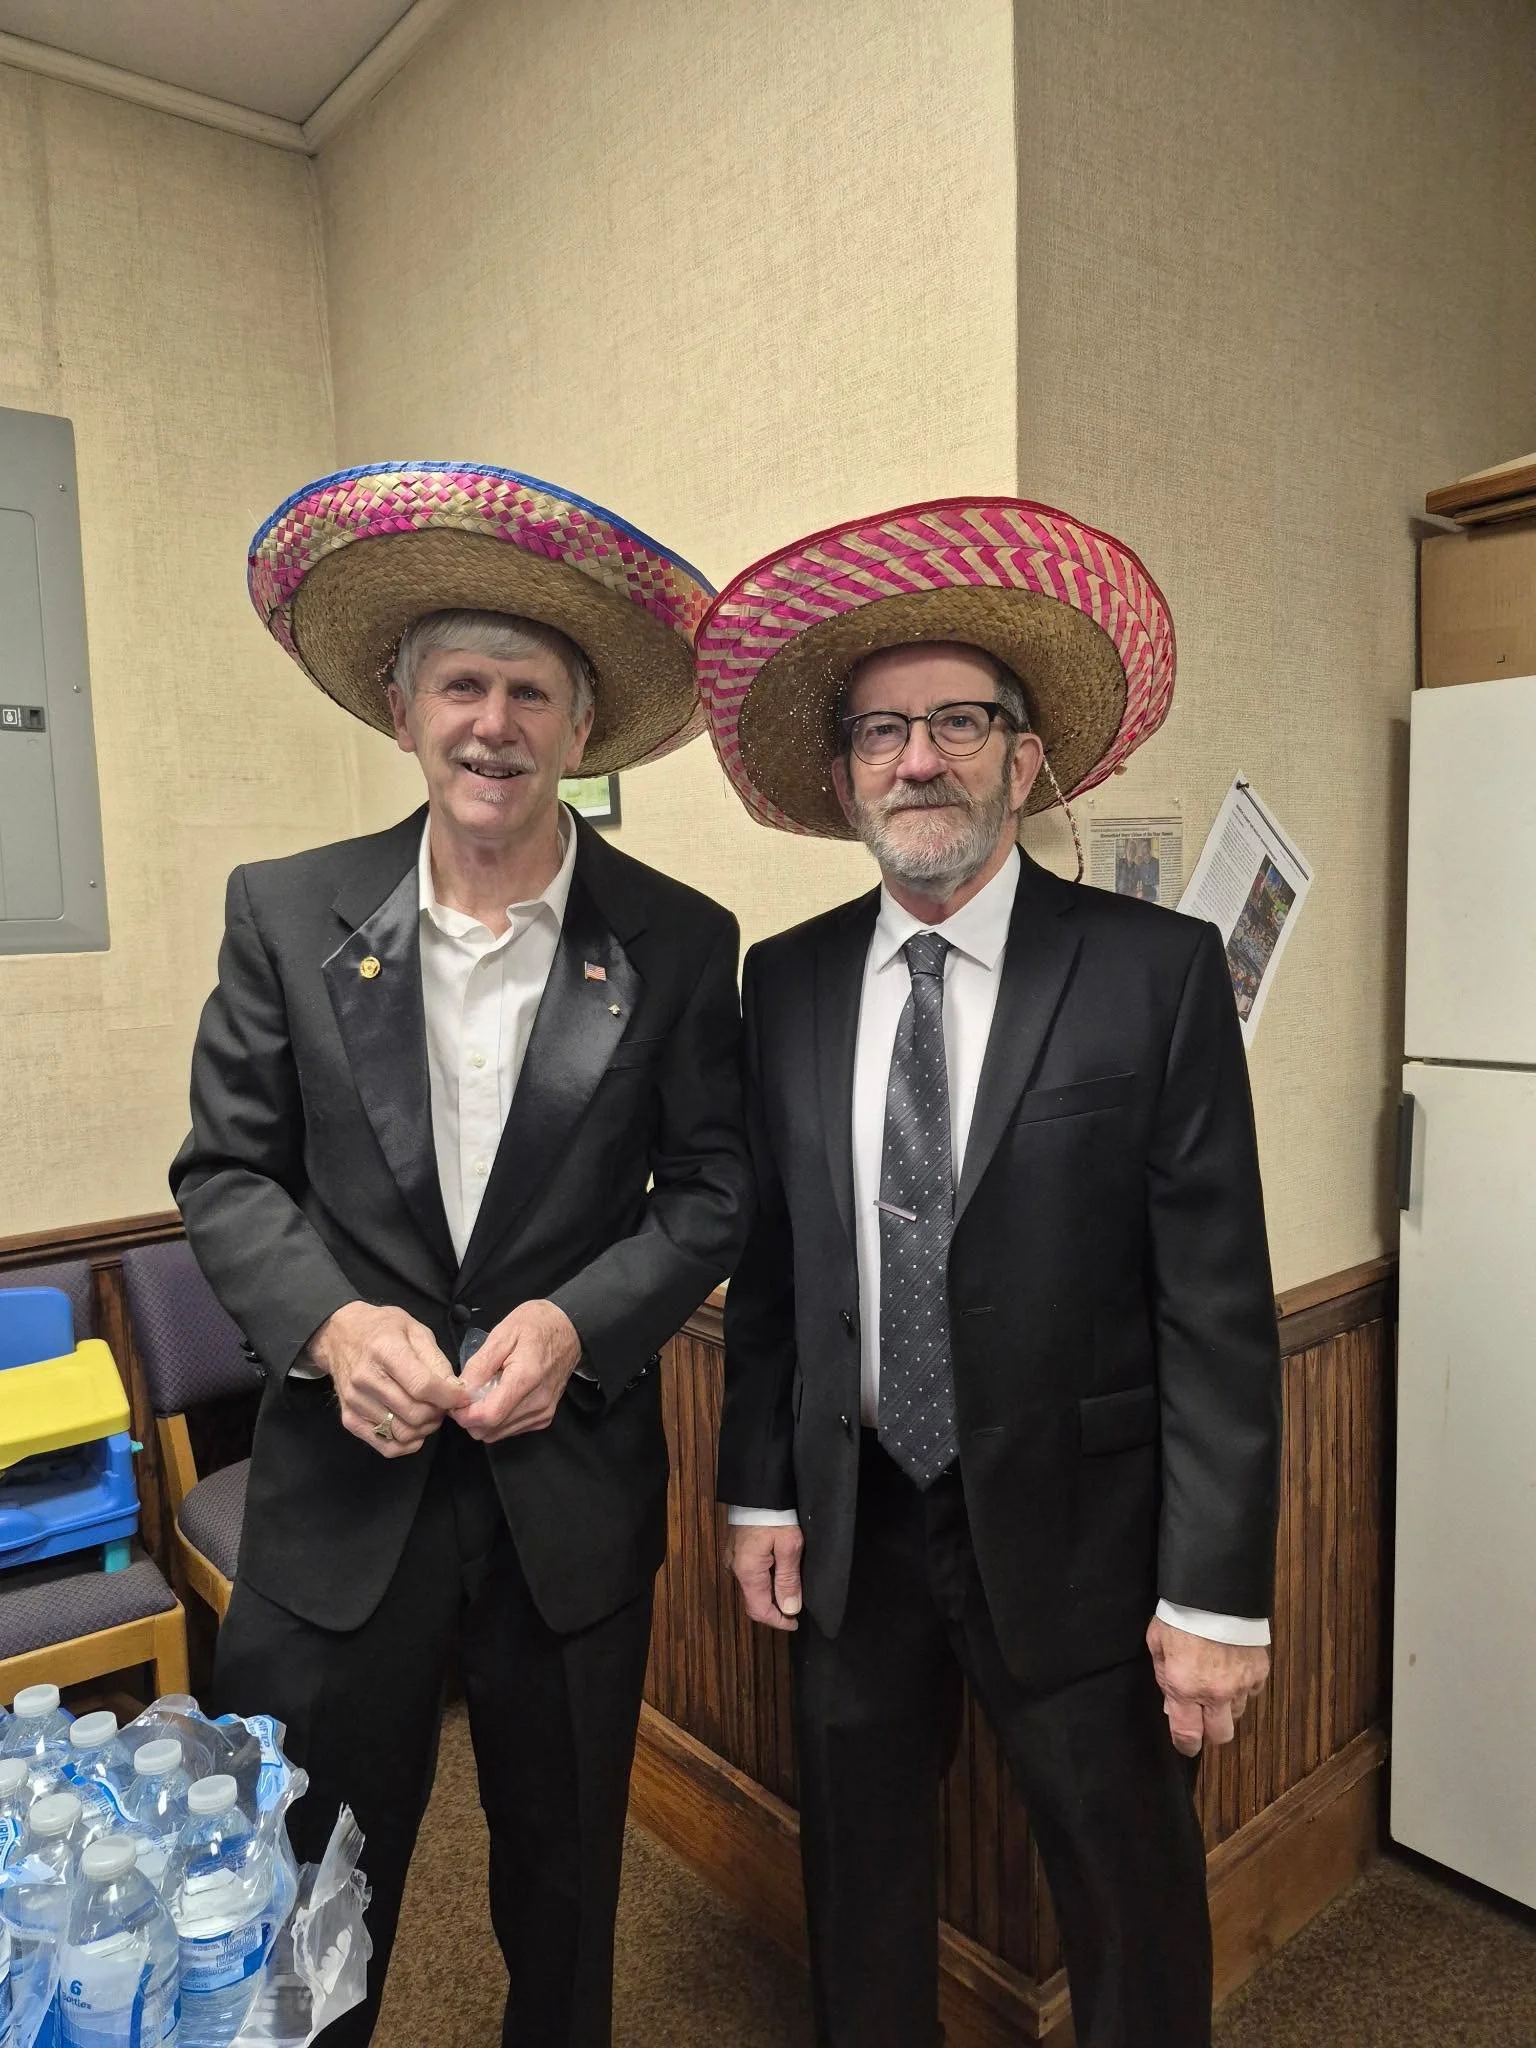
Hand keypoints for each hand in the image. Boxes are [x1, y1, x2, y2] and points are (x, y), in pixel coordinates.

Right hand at [307, 1301, 465, 1458]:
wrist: (339, 1335)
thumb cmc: (381, 1328)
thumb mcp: (415, 1329)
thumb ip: (436, 1360)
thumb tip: (455, 1389)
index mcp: (385, 1350)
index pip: (422, 1386)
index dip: (449, 1397)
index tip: (463, 1396)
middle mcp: (366, 1378)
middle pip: (414, 1413)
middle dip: (439, 1413)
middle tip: (443, 1404)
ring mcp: (355, 1401)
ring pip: (403, 1433)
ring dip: (425, 1428)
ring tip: (429, 1413)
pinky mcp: (349, 1419)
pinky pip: (386, 1446)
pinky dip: (407, 1444)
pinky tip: (414, 1428)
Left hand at [455, 1299, 582, 1442]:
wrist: (569, 1329)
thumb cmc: (536, 1325)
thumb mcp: (502, 1334)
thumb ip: (480, 1365)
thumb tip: (461, 1391)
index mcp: (526, 1378)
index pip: (489, 1415)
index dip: (465, 1415)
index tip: (455, 1403)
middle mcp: (538, 1402)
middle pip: (490, 1430)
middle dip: (470, 1418)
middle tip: (466, 1396)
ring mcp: (543, 1412)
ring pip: (498, 1434)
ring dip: (483, 1420)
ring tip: (482, 1394)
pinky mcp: (544, 1417)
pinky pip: (511, 1430)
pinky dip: (498, 1420)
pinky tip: (498, 1398)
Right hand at [726, 1524, 803, 1632]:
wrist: (759, 1486)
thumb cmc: (776, 1515)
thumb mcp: (790, 1546)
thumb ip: (788, 1579)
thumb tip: (789, 1610)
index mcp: (747, 1572)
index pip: (759, 1611)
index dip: (778, 1621)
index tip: (796, 1623)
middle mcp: (735, 1568)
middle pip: (754, 1600)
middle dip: (776, 1608)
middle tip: (797, 1605)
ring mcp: (733, 1558)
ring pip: (753, 1587)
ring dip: (771, 1593)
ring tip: (792, 1589)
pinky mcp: (737, 1548)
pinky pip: (751, 1573)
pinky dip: (765, 1580)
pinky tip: (779, 1572)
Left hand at [1146, 1617, 1269, 1755]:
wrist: (1214, 1590)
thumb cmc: (1179, 1615)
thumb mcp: (1157, 1644)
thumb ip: (1164, 1676)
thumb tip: (1172, 1703)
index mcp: (1184, 1688)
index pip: (1188, 1735)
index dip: (1185, 1745)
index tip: (1186, 1744)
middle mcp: (1215, 1693)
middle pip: (1220, 1735)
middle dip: (1210, 1730)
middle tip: (1203, 1714)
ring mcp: (1241, 1683)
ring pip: (1238, 1713)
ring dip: (1227, 1706)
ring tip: (1217, 1682)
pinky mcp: (1259, 1671)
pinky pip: (1253, 1691)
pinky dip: (1244, 1686)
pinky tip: (1233, 1669)